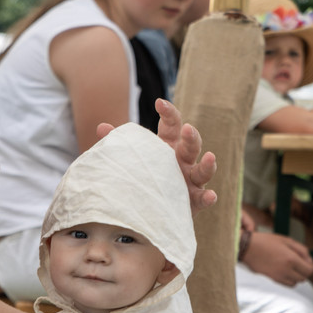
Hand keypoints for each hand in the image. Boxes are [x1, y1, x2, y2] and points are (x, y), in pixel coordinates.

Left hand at [97, 99, 215, 215]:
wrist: (147, 209)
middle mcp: (182, 161)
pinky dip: (208, 197)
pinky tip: (210, 196)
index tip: (159, 103)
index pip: (172, 125)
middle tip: (187, 129)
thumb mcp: (132, 160)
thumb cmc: (141, 177)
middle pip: (192, 145)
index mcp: (168, 146)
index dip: (168, 113)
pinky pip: (203, 198)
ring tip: (210, 157)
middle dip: (192, 136)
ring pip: (203, 170)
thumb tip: (101, 127)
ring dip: (208, 163)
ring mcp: (190, 180)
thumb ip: (121, 145)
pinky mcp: (193, 201)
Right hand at [242, 231, 312, 285]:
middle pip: (303, 278)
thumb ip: (302, 250)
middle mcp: (286, 270)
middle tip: (299, 264)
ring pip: (295, 283)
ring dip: (296, 277)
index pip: (309, 270)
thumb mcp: (287, 240)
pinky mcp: (271, 280)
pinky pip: (286, 285)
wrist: (248, 248)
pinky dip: (288, 280)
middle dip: (304, 272)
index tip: (306, 261)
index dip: (310, 266)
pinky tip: (283, 271)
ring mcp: (278, 276)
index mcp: (291, 259)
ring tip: (290, 268)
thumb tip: (309, 260)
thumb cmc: (266, 242)